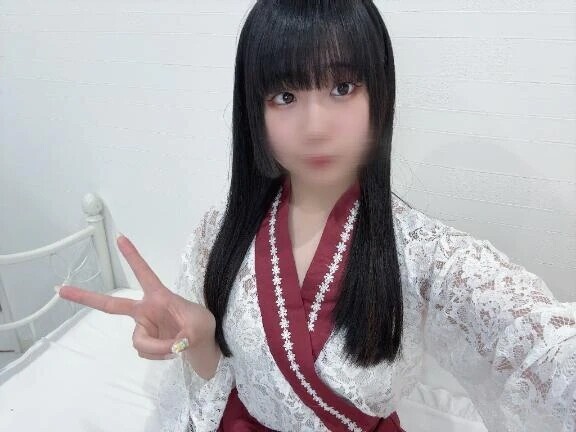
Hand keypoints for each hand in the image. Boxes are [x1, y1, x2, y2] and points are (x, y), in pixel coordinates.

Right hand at [56, 234, 215, 360]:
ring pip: (140, 342)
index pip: (144, 274)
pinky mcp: (144, 342)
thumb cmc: (201, 326)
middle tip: (61, 289)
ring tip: (177, 347)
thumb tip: (171, 346)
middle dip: (85, 297)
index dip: (133, 257)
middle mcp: (146, 310)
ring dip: (158, 348)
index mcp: (159, 296)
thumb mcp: (201, 326)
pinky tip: (172, 351)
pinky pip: (145, 352)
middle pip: (112, 305)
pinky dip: (159, 355)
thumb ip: (186, 336)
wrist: (200, 345)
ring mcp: (143, 326)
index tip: (120, 237)